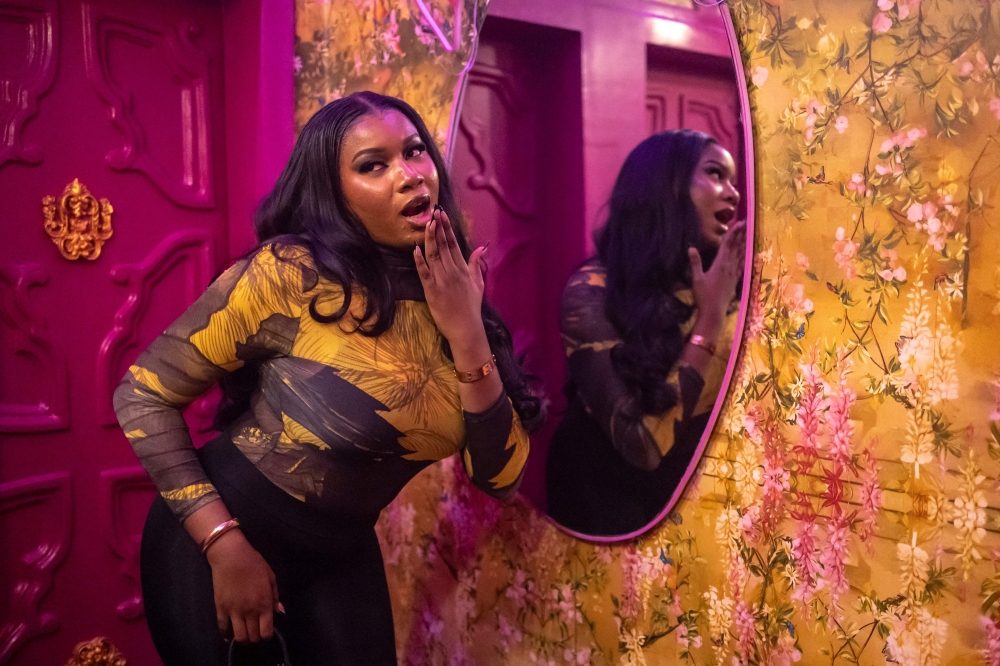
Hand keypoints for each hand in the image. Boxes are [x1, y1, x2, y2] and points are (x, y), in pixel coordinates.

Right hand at [206, 530, 280, 642]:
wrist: (231, 556)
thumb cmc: (254, 564)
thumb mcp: (271, 577)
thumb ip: (275, 597)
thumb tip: (279, 612)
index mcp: (264, 604)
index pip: (266, 632)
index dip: (267, 635)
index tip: (266, 631)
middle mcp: (250, 611)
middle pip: (253, 636)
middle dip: (255, 637)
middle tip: (255, 631)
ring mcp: (234, 611)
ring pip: (239, 637)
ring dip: (243, 638)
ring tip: (244, 633)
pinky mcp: (220, 608)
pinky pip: (222, 628)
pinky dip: (226, 634)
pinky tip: (229, 635)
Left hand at [414, 206, 487, 347]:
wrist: (466, 328)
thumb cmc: (471, 307)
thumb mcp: (479, 284)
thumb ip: (477, 264)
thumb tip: (481, 247)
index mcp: (463, 270)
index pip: (454, 244)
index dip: (447, 228)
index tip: (442, 215)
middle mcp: (452, 272)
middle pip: (444, 246)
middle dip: (438, 227)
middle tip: (433, 212)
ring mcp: (441, 281)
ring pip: (433, 255)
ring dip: (430, 239)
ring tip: (427, 224)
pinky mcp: (431, 291)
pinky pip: (424, 273)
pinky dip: (419, 261)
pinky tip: (416, 249)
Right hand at [687, 219, 746, 333]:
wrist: (714, 312)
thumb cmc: (704, 296)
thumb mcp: (696, 279)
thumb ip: (695, 263)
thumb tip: (691, 248)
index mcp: (720, 264)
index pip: (727, 245)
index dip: (733, 233)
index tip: (739, 223)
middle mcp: (729, 267)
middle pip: (736, 247)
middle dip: (740, 235)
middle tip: (746, 224)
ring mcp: (734, 273)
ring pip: (741, 255)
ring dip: (744, 244)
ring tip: (748, 234)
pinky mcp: (735, 280)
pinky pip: (742, 265)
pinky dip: (745, 257)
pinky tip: (747, 254)